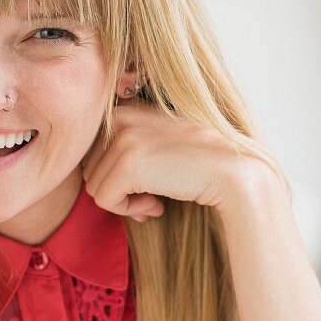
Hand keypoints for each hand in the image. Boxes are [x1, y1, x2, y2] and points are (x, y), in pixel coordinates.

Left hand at [81, 98, 258, 220]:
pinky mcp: (128, 164)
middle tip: (150, 196)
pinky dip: (128, 211)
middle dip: (117, 190)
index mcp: (123, 109)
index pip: (91, 154)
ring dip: (124, 202)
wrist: (232, 171)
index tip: (144, 184)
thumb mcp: (156, 142)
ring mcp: (123, 139)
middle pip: (89, 170)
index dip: (114, 176)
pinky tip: (156, 205)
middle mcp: (119, 118)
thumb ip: (123, 148)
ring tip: (154, 199)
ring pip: (94, 187)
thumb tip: (88, 178)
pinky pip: (104, 200)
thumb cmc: (196, 163)